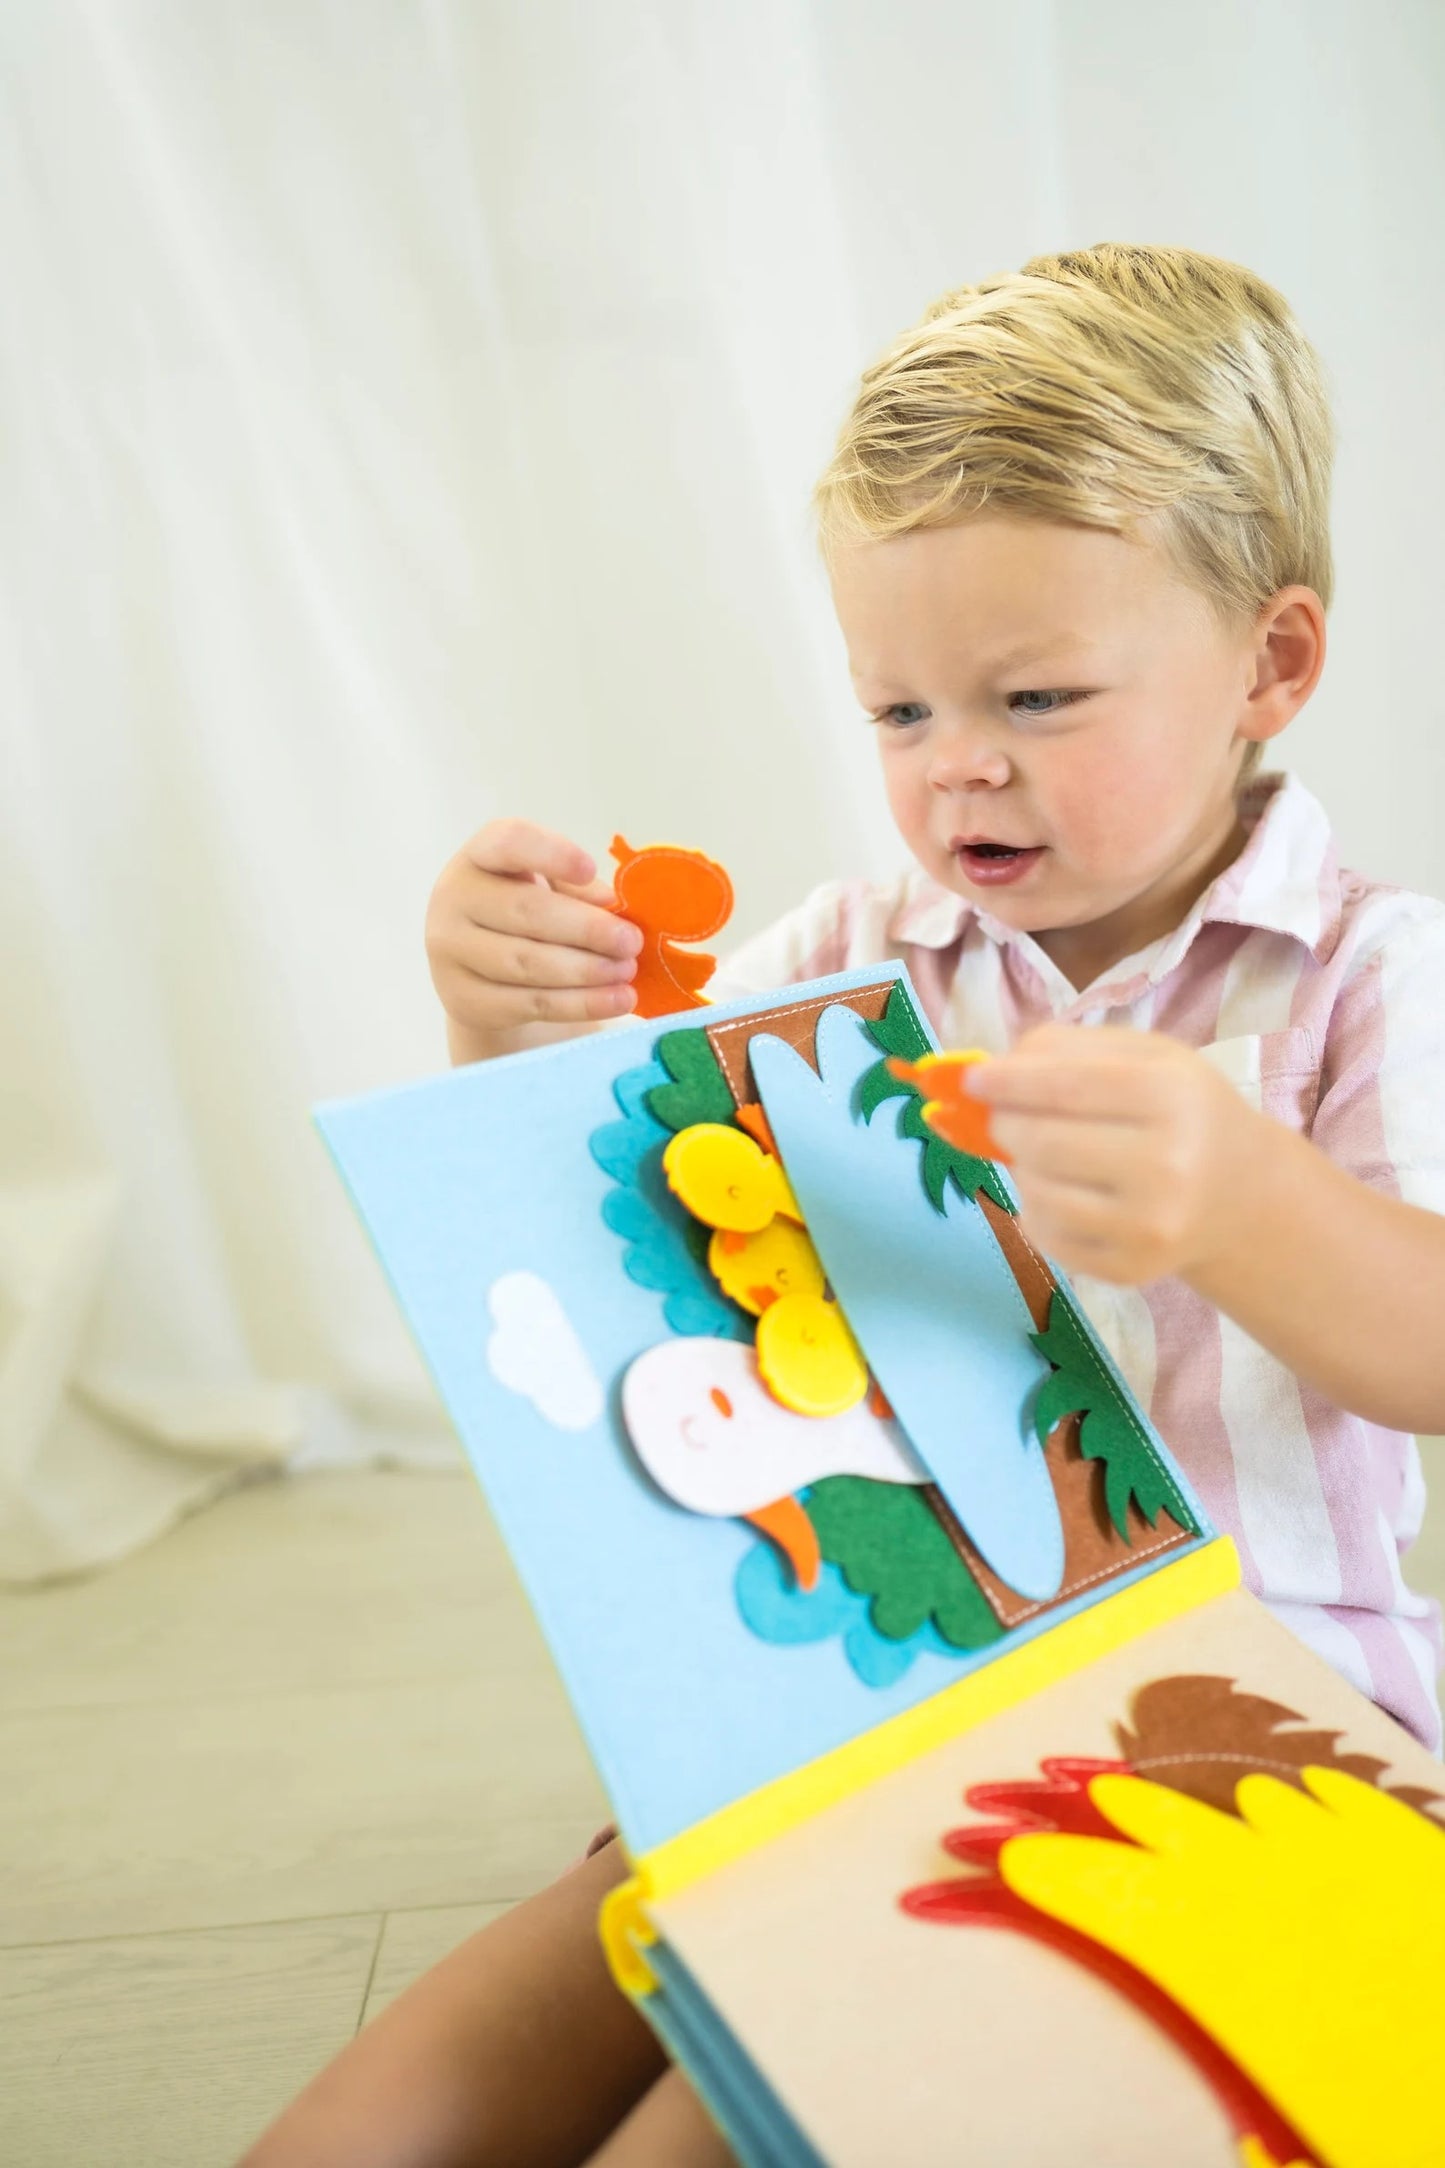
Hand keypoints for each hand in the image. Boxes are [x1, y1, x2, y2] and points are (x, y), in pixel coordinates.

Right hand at [425, 820, 641, 1061]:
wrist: (479, 972)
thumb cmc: (522, 914)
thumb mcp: (544, 888)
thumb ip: (575, 891)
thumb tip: (610, 906)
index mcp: (477, 856)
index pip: (507, 842)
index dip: (552, 853)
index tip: (591, 869)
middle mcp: (454, 898)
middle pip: (524, 911)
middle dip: (587, 928)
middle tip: (630, 941)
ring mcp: (452, 952)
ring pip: (527, 963)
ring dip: (587, 970)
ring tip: (627, 971)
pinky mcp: (465, 999)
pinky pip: (530, 1003)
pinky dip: (580, 1003)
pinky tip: (616, 1000)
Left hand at [964, 1023, 1261, 1285]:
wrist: (1241, 1194)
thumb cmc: (1181, 1111)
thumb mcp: (1145, 1057)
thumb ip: (1067, 1049)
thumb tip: (992, 1068)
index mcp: (1171, 1096)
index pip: (1065, 1086)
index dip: (1007, 1082)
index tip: (970, 1079)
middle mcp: (1167, 1165)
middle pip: (1044, 1144)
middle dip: (1005, 1125)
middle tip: (1002, 1116)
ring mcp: (1150, 1226)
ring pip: (1038, 1194)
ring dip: (1020, 1168)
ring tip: (1043, 1154)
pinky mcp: (1131, 1269)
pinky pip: (1047, 1238)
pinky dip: (1035, 1211)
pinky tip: (1063, 1192)